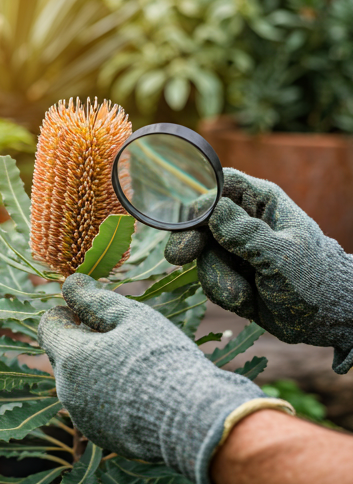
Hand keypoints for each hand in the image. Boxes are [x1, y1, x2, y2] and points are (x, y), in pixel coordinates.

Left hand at [38, 274, 291, 483]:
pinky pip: (95, 403)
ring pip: (79, 379)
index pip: (48, 327)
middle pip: (64, 353)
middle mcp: (67, 390)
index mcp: (70, 357)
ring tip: (134, 360)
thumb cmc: (161, 358)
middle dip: (84, 338)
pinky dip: (107, 391)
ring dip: (95, 364)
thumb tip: (70, 283)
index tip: (89, 308)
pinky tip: (138, 387)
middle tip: (120, 331)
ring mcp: (83, 417)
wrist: (192, 419)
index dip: (66, 312)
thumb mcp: (130, 316)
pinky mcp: (101, 435)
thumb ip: (94, 298)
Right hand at [164, 168, 352, 373]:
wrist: (326, 319)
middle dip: (190, 241)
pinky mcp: (230, 272)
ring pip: (203, 255)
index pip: (224, 185)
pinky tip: (246, 301)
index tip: (186, 222)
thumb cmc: (315, 280)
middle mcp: (244, 221)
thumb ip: (246, 234)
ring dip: (218, 278)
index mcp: (262, 203)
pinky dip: (223, 292)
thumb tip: (212, 210)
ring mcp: (235, 248)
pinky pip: (209, 277)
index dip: (201, 199)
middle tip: (177, 257)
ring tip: (244, 295)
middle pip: (201, 220)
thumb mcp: (281, 256)